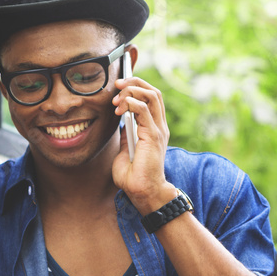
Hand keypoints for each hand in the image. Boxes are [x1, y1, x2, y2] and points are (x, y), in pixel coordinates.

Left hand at [112, 76, 173, 212]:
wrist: (143, 192)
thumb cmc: (134, 176)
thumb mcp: (126, 149)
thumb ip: (126, 135)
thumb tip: (120, 122)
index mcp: (155, 128)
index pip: (151, 98)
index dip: (136, 87)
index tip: (118, 88)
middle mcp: (160, 126)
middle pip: (153, 92)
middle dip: (134, 83)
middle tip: (116, 85)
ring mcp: (158, 130)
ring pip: (151, 96)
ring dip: (131, 91)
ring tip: (116, 99)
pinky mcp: (153, 136)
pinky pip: (144, 110)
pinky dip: (131, 103)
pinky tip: (120, 109)